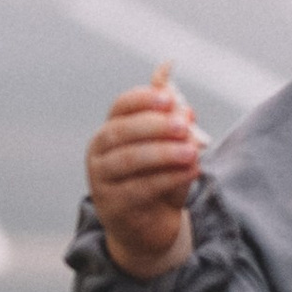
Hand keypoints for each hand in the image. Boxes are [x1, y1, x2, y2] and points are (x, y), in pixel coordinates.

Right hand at [85, 66, 205, 277]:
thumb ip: (167, 109)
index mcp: (111, 130)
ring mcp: (102, 181)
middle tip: (183, 125)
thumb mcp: (167, 143)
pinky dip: (168, 178)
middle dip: (153, 126)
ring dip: (163, 153)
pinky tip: (191, 171)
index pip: (120, 107)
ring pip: (129, 161)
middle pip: (120, 132)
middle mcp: (99, 153)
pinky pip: (140, 189)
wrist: (149, 227)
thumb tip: (167, 64)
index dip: (142, 100)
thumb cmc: (158, 177)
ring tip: (192, 151)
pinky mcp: (114, 207)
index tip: (168, 98)